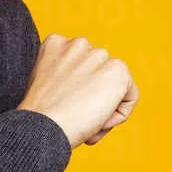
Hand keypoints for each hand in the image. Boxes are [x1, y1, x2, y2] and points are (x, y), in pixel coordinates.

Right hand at [18, 34, 138, 147]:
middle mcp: (78, 44)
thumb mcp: (47, 86)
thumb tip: (89, 91)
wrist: (41, 127)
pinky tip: (99, 121)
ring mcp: (99, 55)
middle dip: (93, 99)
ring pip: (115, 87)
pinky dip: (119, 115)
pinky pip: (130, 97)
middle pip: (100, 75)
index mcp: (56, 44)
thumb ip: (66, 78)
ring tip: (86, 122)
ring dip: (105, 107)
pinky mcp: (118, 71)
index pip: (81, 67)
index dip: (76, 93)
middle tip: (77, 119)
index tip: (65, 109)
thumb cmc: (40, 117)